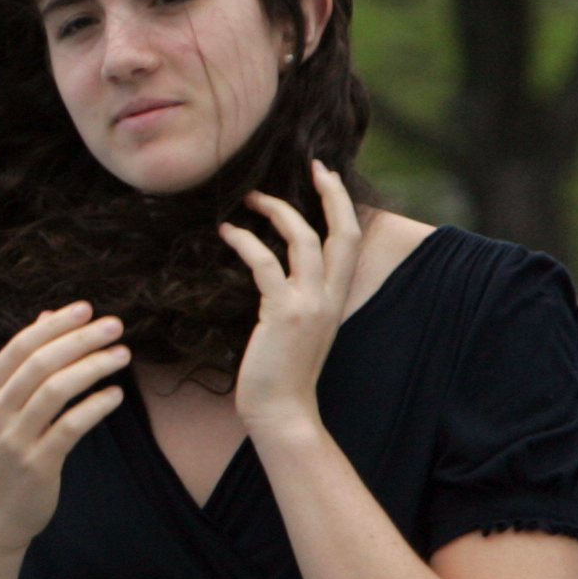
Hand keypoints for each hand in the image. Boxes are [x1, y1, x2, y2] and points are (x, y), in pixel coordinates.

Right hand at [0, 303, 128, 553]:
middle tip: (115, 326)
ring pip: (57, 390)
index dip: (55, 324)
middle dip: (81, 339)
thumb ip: (23, 365)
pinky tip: (115, 396)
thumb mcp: (2, 409)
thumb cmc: (5, 455)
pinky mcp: (37, 464)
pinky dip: (96, 406)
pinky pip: (71, 426)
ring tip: (122, 355)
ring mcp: (13, 439)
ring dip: (94, 367)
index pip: (20, 346)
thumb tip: (47, 316)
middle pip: (40, 363)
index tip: (86, 309)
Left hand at [218, 161, 363, 430]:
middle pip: (341, 231)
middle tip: (311, 165)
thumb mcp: (299, 330)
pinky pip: (265, 263)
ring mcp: (309, 304)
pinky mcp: (282, 313)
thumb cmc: (282, 376)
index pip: (349, 241)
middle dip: (330, 193)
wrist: (283, 413)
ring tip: (249, 198)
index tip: (326, 177)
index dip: (341, 204)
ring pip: (302, 239)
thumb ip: (297, 299)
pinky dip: (246, 242)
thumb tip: (277, 274)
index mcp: (336, 300)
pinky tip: (228, 232)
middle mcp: (329, 297)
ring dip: (275, 211)